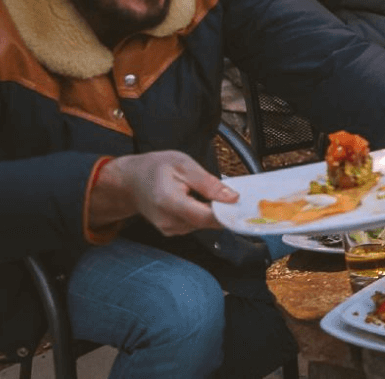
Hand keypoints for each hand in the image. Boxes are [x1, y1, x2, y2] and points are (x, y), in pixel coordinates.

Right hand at [90, 151, 238, 235]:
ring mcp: (169, 229)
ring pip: (203, 224)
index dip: (227, 213)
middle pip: (206, 222)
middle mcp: (168, 221)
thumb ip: (208, 183)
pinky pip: (196, 224)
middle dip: (223, 210)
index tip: (243, 205)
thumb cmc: (156, 168)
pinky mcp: (172, 231)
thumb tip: (232, 197)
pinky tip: (199, 200)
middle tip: (233, 193)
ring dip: (212, 211)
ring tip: (209, 191)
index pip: (204, 216)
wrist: (131, 181)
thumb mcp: (184, 164)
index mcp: (169, 201)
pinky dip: (203, 213)